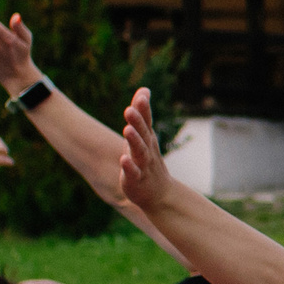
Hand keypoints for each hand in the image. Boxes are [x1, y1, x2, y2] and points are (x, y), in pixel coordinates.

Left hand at [114, 90, 170, 210]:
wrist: (160, 194)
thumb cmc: (148, 160)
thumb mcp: (145, 135)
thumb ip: (142, 113)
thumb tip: (144, 89)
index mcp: (147, 138)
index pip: (146, 121)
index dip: (144, 109)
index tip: (141, 95)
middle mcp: (147, 150)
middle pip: (143, 134)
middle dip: (137, 122)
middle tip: (130, 109)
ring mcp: (143, 165)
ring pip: (139, 152)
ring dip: (134, 141)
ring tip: (127, 129)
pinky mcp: (136, 180)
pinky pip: (133, 172)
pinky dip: (129, 166)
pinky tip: (124, 159)